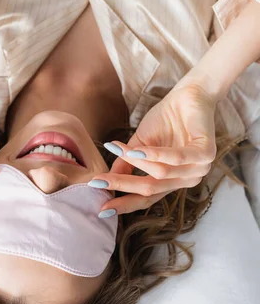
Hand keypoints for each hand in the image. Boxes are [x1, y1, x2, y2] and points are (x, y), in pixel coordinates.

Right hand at [92, 84, 217, 215]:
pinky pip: (176, 158)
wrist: (189, 94)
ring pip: (160, 173)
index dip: (124, 204)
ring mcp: (199, 168)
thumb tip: (107, 179)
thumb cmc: (166, 119)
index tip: (102, 210)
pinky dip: (154, 155)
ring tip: (116, 150)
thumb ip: (127, 163)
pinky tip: (137, 150)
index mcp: (173, 181)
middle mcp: (187, 179)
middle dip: (122, 185)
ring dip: (136, 162)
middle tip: (98, 182)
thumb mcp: (140, 144)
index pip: (147, 198)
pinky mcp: (206, 153)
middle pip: (151, 189)